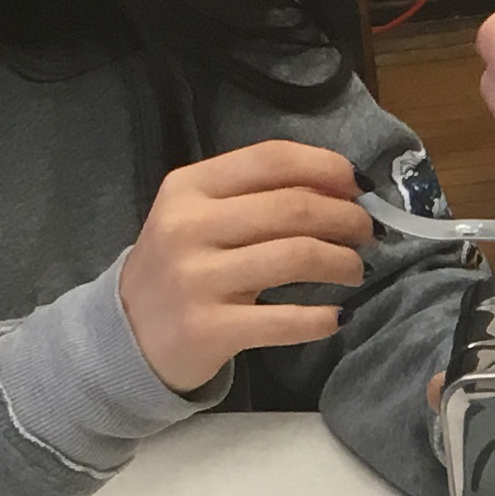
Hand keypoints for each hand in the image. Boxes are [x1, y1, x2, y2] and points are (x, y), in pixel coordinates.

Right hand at [119, 142, 372, 393]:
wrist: (125, 335)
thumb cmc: (180, 266)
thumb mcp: (201, 216)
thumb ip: (258, 195)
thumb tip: (343, 188)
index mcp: (189, 187)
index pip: (272, 159)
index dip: (328, 168)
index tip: (360, 186)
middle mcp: (188, 226)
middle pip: (294, 208)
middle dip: (347, 218)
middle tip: (369, 233)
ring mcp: (195, 279)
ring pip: (296, 256)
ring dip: (343, 262)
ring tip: (356, 270)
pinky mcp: (207, 329)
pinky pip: (284, 320)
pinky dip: (322, 318)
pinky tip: (337, 317)